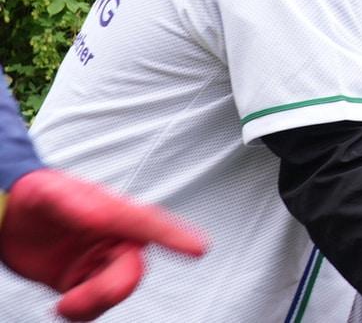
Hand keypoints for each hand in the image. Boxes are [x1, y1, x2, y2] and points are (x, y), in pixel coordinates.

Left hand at [0, 169, 206, 321]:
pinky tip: (62, 305)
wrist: (12, 219)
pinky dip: (81, 312)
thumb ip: (70, 201)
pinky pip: (97, 306)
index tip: (199, 248)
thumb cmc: (36, 198)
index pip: (147, 223)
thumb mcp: (47, 194)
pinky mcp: (87, 282)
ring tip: (62, 305)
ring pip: (115, 292)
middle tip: (72, 303)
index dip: (174, 235)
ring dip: (90, 304)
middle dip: (108, 291)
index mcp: (112, 211)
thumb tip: (97, 213)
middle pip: (131, 271)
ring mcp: (103, 262)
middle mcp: (115, 238)